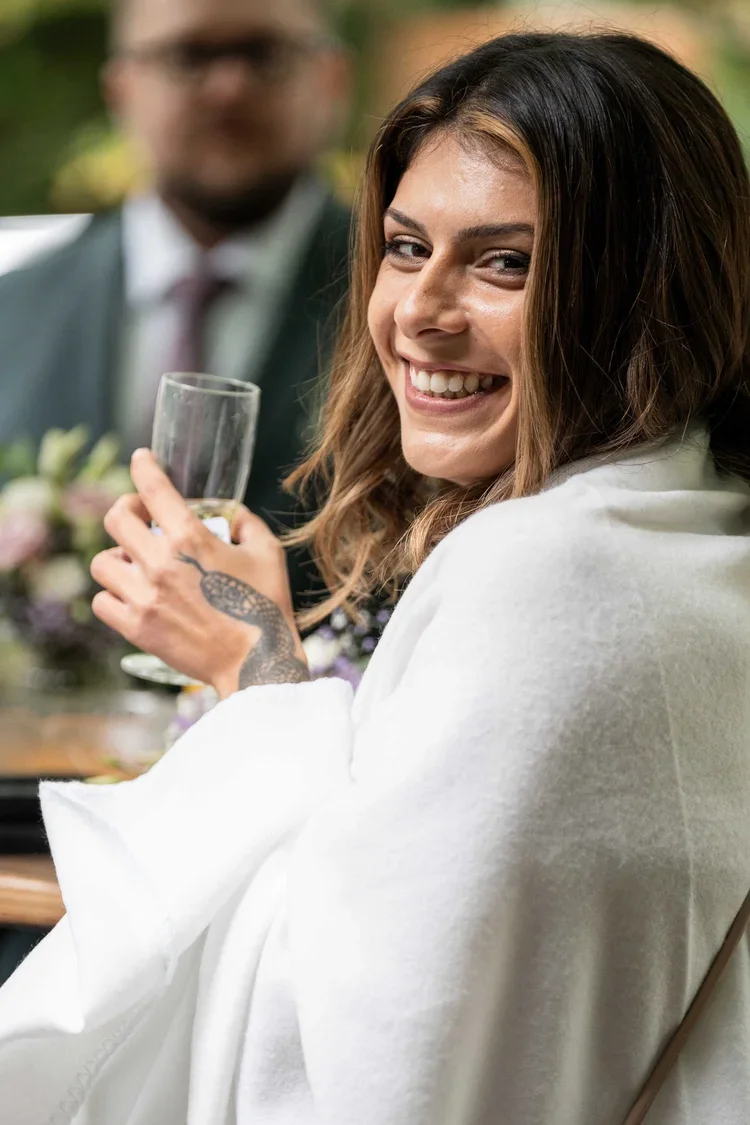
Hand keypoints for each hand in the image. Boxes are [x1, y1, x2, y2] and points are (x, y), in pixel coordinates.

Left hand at [90, 449, 308, 697]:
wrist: (256, 661)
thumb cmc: (266, 606)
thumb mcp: (267, 552)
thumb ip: (244, 523)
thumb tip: (228, 516)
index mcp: (190, 539)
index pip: (153, 489)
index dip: (143, 466)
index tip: (141, 459)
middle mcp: (160, 564)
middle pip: (116, 518)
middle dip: (127, 509)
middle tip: (140, 517)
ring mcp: (144, 598)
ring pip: (102, 562)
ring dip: (118, 556)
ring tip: (136, 563)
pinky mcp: (137, 628)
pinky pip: (103, 601)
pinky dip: (114, 594)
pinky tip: (133, 595)